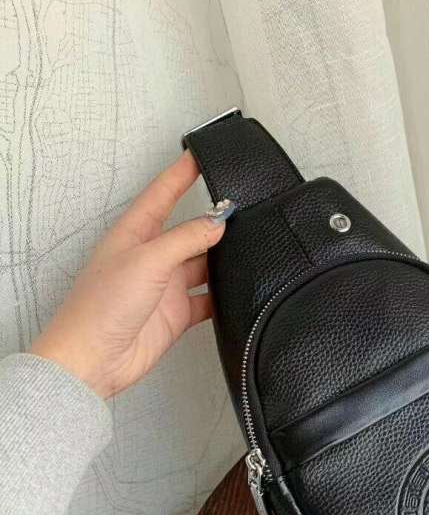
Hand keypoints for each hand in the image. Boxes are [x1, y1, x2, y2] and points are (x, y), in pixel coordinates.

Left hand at [31, 151, 231, 398]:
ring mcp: (165, 286)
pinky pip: (207, 299)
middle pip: (189, 231)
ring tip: (247, 251)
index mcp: (134, 234)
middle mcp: (151, 257)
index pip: (162, 194)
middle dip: (214, 222)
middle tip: (243, 211)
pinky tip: (237, 292)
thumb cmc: (101, 307)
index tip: (202, 155)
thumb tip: (217, 222)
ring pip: (203, 265)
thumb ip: (186, 239)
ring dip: (222, 261)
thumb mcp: (148, 261)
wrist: (95, 359)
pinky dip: (223, 297)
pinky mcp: (177, 314)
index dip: (182, 173)